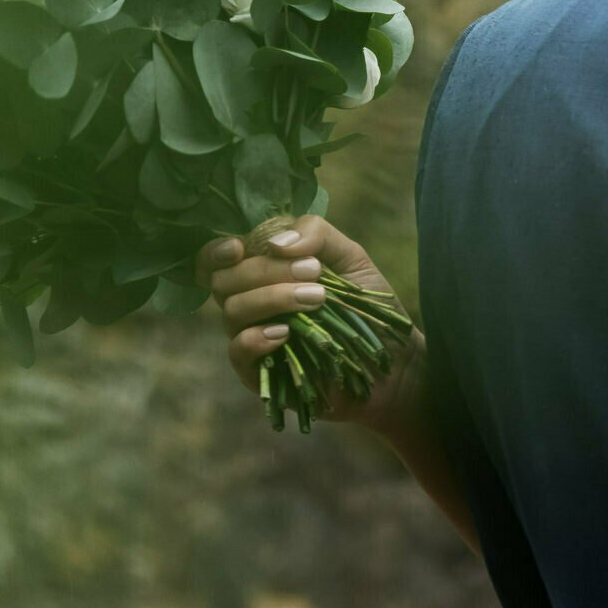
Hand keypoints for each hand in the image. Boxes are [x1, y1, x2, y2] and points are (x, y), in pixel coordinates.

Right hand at [195, 214, 422, 436]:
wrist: (390, 361)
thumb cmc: (368, 308)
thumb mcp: (351, 258)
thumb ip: (317, 235)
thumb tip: (277, 243)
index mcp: (264, 273)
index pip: (219, 259)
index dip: (217, 251)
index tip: (240, 248)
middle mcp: (250, 303)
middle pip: (224, 280)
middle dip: (267, 270)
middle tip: (316, 272)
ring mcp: (251, 338)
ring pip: (232, 310)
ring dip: (274, 297)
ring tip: (318, 299)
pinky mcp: (258, 372)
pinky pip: (237, 351)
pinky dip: (257, 337)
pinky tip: (287, 333)